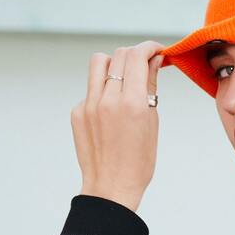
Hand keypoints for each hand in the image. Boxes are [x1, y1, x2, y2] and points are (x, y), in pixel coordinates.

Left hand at [71, 40, 164, 212]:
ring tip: (124, 78)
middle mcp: (108, 100)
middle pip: (119, 55)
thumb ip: (150, 88)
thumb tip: (153, 62)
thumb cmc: (139, 162)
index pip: (137, 56)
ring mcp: (88, 105)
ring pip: (99, 63)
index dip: (149, 47)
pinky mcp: (77, 112)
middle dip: (134, 54)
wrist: (111, 187)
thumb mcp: (152, 124)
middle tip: (144, 64)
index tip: (157, 51)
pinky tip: (111, 110)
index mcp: (132, 104)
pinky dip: (103, 90)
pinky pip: (91, 88)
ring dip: (115, 63)